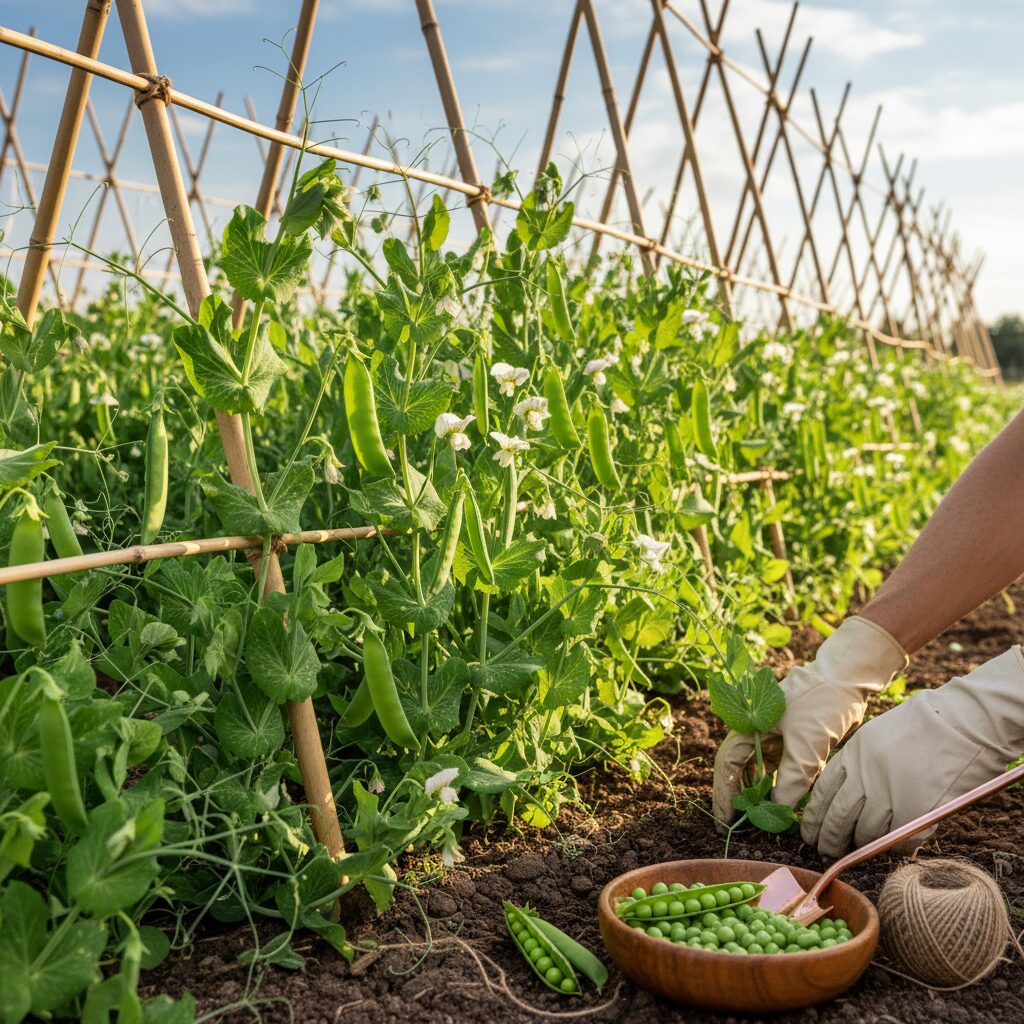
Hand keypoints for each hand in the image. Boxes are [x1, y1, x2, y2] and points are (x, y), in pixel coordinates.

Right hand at [712, 616, 906, 825]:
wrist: (848, 677)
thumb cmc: (822, 702)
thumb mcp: (807, 744)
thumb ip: (792, 779)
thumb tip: (779, 811)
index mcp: (749, 725)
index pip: (728, 764)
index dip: (724, 793)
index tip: (725, 821)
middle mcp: (756, 731)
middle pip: (739, 768)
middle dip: (740, 797)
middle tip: (741, 825)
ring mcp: (773, 735)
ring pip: (760, 770)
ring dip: (761, 793)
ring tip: (764, 819)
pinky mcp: (792, 739)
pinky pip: (780, 767)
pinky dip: (781, 785)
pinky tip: (785, 803)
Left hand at [802, 646, 1023, 856]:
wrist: (960, 722)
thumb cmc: (921, 726)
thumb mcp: (875, 737)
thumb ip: (858, 764)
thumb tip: (844, 794)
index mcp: (853, 755)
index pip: (822, 792)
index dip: (814, 816)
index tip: (810, 831)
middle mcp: (865, 776)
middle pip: (837, 817)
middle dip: (828, 838)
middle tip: (824, 850)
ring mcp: (890, 795)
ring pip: (865, 833)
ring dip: (860, 846)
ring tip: (856, 852)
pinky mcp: (916, 811)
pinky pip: (898, 839)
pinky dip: (893, 847)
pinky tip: (891, 848)